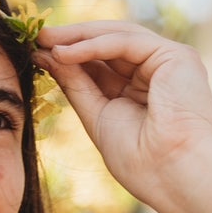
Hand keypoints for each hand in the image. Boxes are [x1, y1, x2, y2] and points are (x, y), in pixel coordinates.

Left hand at [33, 19, 211, 206]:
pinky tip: (65, 53)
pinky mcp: (176, 55)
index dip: (69, 56)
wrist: (174, 175)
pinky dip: (93, 45)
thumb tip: (48, 56)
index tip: (35, 53)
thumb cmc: (142, 161)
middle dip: (71, 39)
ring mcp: (169, 62)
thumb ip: (77, 84)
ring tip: (44, 40)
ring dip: (78, 37)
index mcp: (141, 91)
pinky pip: (126, 41)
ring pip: (117, 37)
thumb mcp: (97, 115)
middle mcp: (157, 72)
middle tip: (36, 37)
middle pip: (108, 44)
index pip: (102, 63)